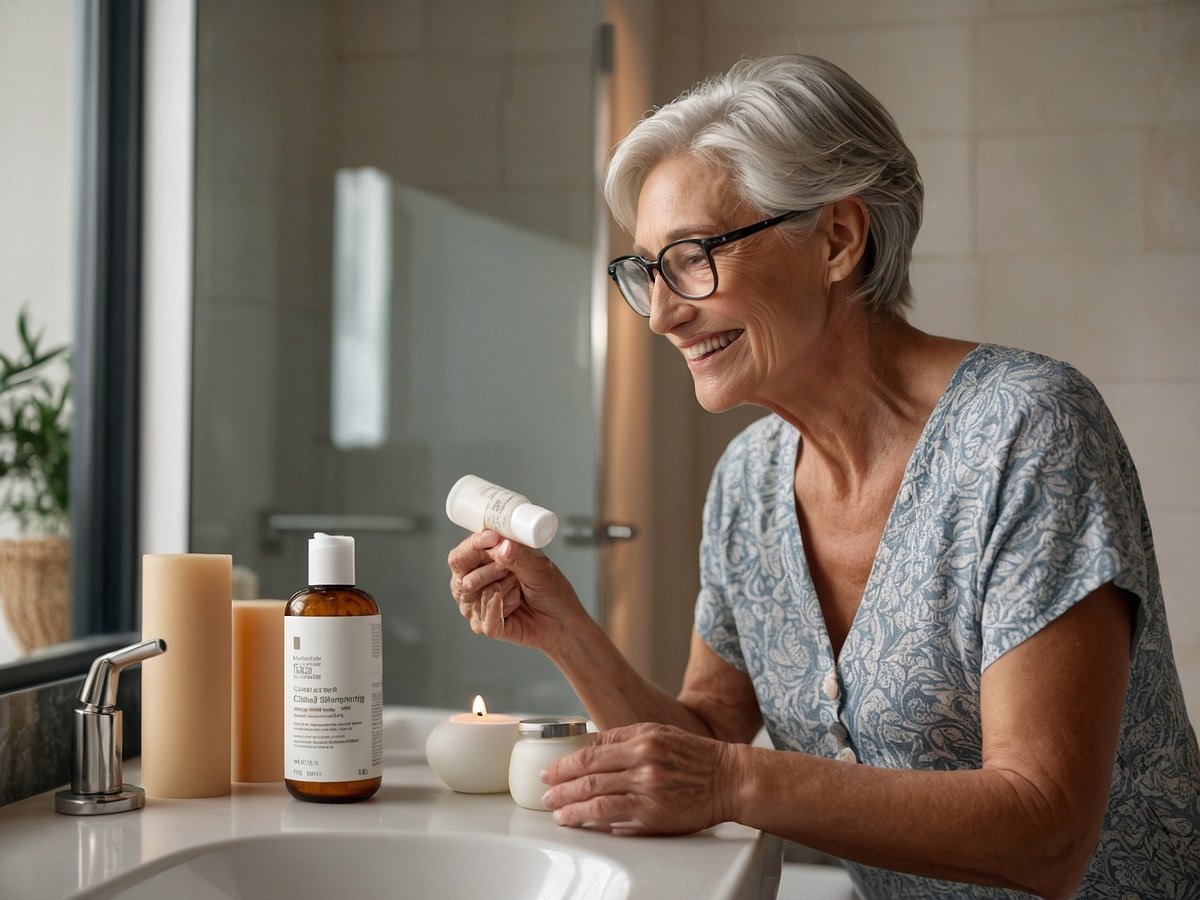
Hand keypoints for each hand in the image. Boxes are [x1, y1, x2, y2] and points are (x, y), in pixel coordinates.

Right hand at [446, 530, 584, 648]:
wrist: (564, 621)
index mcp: (481, 564)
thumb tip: (501, 545)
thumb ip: (518, 555)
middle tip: (512, 570)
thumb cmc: (551, 591)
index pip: (461, 555)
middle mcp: (473, 584)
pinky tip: (516, 605)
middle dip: (491, 570)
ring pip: (475, 595)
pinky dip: (505, 607)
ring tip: (519, 590)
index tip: (493, 538)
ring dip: (504, 589)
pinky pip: (486, 616)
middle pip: (463, 576)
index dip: (474, 545)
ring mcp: (476, 607)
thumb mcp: (539, 567)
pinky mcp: (485, 627)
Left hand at [541, 723, 737, 835]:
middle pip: (588, 774)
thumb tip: (592, 747)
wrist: (729, 778)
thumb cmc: (695, 756)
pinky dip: (591, 819)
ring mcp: (647, 788)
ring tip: (556, 811)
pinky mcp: (653, 813)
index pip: (592, 751)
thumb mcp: (660, 733)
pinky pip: (613, 816)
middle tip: (545, 793)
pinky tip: (579, 821)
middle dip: (560, 785)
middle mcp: (642, 761)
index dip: (566, 763)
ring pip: (595, 798)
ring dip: (569, 806)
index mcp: (641, 738)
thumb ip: (625, 738)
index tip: (550, 771)